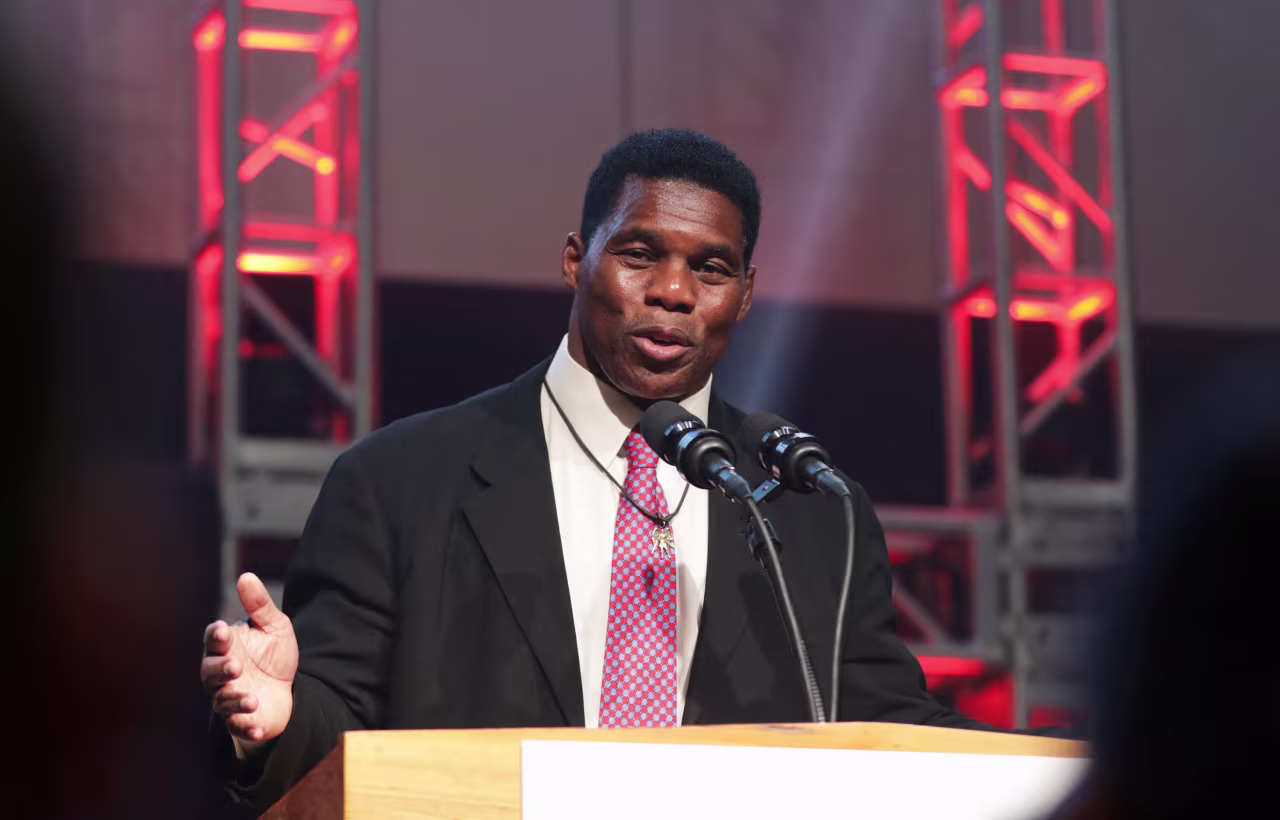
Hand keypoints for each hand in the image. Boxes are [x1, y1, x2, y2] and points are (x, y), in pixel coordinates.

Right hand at [201, 573, 297, 753]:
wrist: (286, 688)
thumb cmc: (273, 654)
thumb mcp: (274, 626)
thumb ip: (260, 605)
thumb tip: (246, 575)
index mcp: (227, 647)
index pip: (214, 640)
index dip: (215, 636)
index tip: (222, 630)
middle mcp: (222, 673)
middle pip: (210, 672)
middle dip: (221, 670)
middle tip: (236, 666)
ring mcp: (229, 697)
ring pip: (223, 701)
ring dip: (235, 700)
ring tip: (251, 698)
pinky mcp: (242, 720)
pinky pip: (239, 726)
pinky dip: (247, 727)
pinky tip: (258, 727)